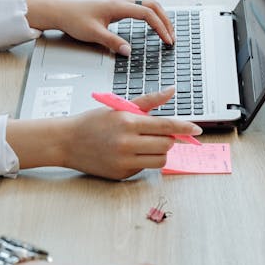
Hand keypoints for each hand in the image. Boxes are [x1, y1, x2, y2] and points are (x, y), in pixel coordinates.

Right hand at [21, 87, 201, 178]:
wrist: (66, 141)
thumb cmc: (93, 123)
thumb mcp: (120, 107)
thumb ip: (149, 101)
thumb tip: (171, 91)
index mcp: (128, 122)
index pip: (166, 126)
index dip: (184, 128)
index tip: (197, 130)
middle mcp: (127, 143)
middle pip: (166, 145)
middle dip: (168, 139)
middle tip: (158, 134)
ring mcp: (124, 161)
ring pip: (159, 160)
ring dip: (159, 152)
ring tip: (146, 144)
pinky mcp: (121, 174)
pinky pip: (144, 169)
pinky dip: (143, 161)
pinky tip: (129, 154)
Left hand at [25, 0, 174, 54]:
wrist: (60, 11)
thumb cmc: (74, 20)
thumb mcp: (93, 34)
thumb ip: (112, 42)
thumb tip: (128, 51)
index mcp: (118, 6)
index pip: (147, 13)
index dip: (160, 27)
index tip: (167, 41)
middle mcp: (121, 2)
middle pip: (152, 5)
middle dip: (165, 21)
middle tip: (172, 37)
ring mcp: (119, 3)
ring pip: (147, 4)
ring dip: (159, 17)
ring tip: (166, 32)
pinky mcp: (116, 7)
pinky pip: (139, 8)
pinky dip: (150, 16)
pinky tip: (151, 25)